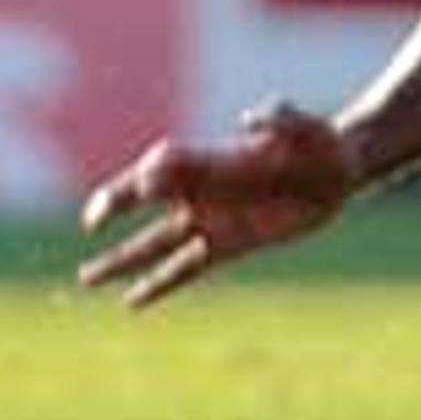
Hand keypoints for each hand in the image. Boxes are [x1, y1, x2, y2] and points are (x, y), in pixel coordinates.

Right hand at [76, 101, 355, 308]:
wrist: (337, 172)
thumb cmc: (317, 140)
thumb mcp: (304, 126)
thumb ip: (279, 117)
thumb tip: (251, 116)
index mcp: (211, 158)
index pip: (162, 166)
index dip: (146, 174)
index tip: (138, 187)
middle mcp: (200, 190)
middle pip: (144, 201)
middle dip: (116, 207)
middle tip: (91, 221)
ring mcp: (210, 219)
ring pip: (153, 243)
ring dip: (120, 261)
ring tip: (83, 279)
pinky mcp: (226, 245)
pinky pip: (184, 269)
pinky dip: (158, 285)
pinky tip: (129, 303)